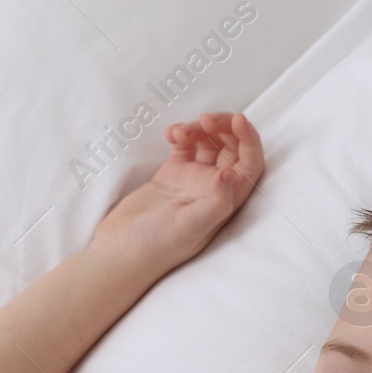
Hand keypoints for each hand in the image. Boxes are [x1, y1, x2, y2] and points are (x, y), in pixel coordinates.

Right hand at [90, 111, 264, 274]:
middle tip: (205, 120)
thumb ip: (214, 203)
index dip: (250, 139)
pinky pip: (185, 146)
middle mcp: (213, 190)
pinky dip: (181, 134)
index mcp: (225, 202)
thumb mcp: (189, 227)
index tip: (238, 120)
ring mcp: (193, 181)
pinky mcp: (172, 175)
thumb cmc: (156, 247)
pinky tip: (169, 134)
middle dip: (223, 127)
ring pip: (209, 143)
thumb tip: (232, 175)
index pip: (249, 164)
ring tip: (179, 132)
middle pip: (232, 148)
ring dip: (199, 129)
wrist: (121, 252)